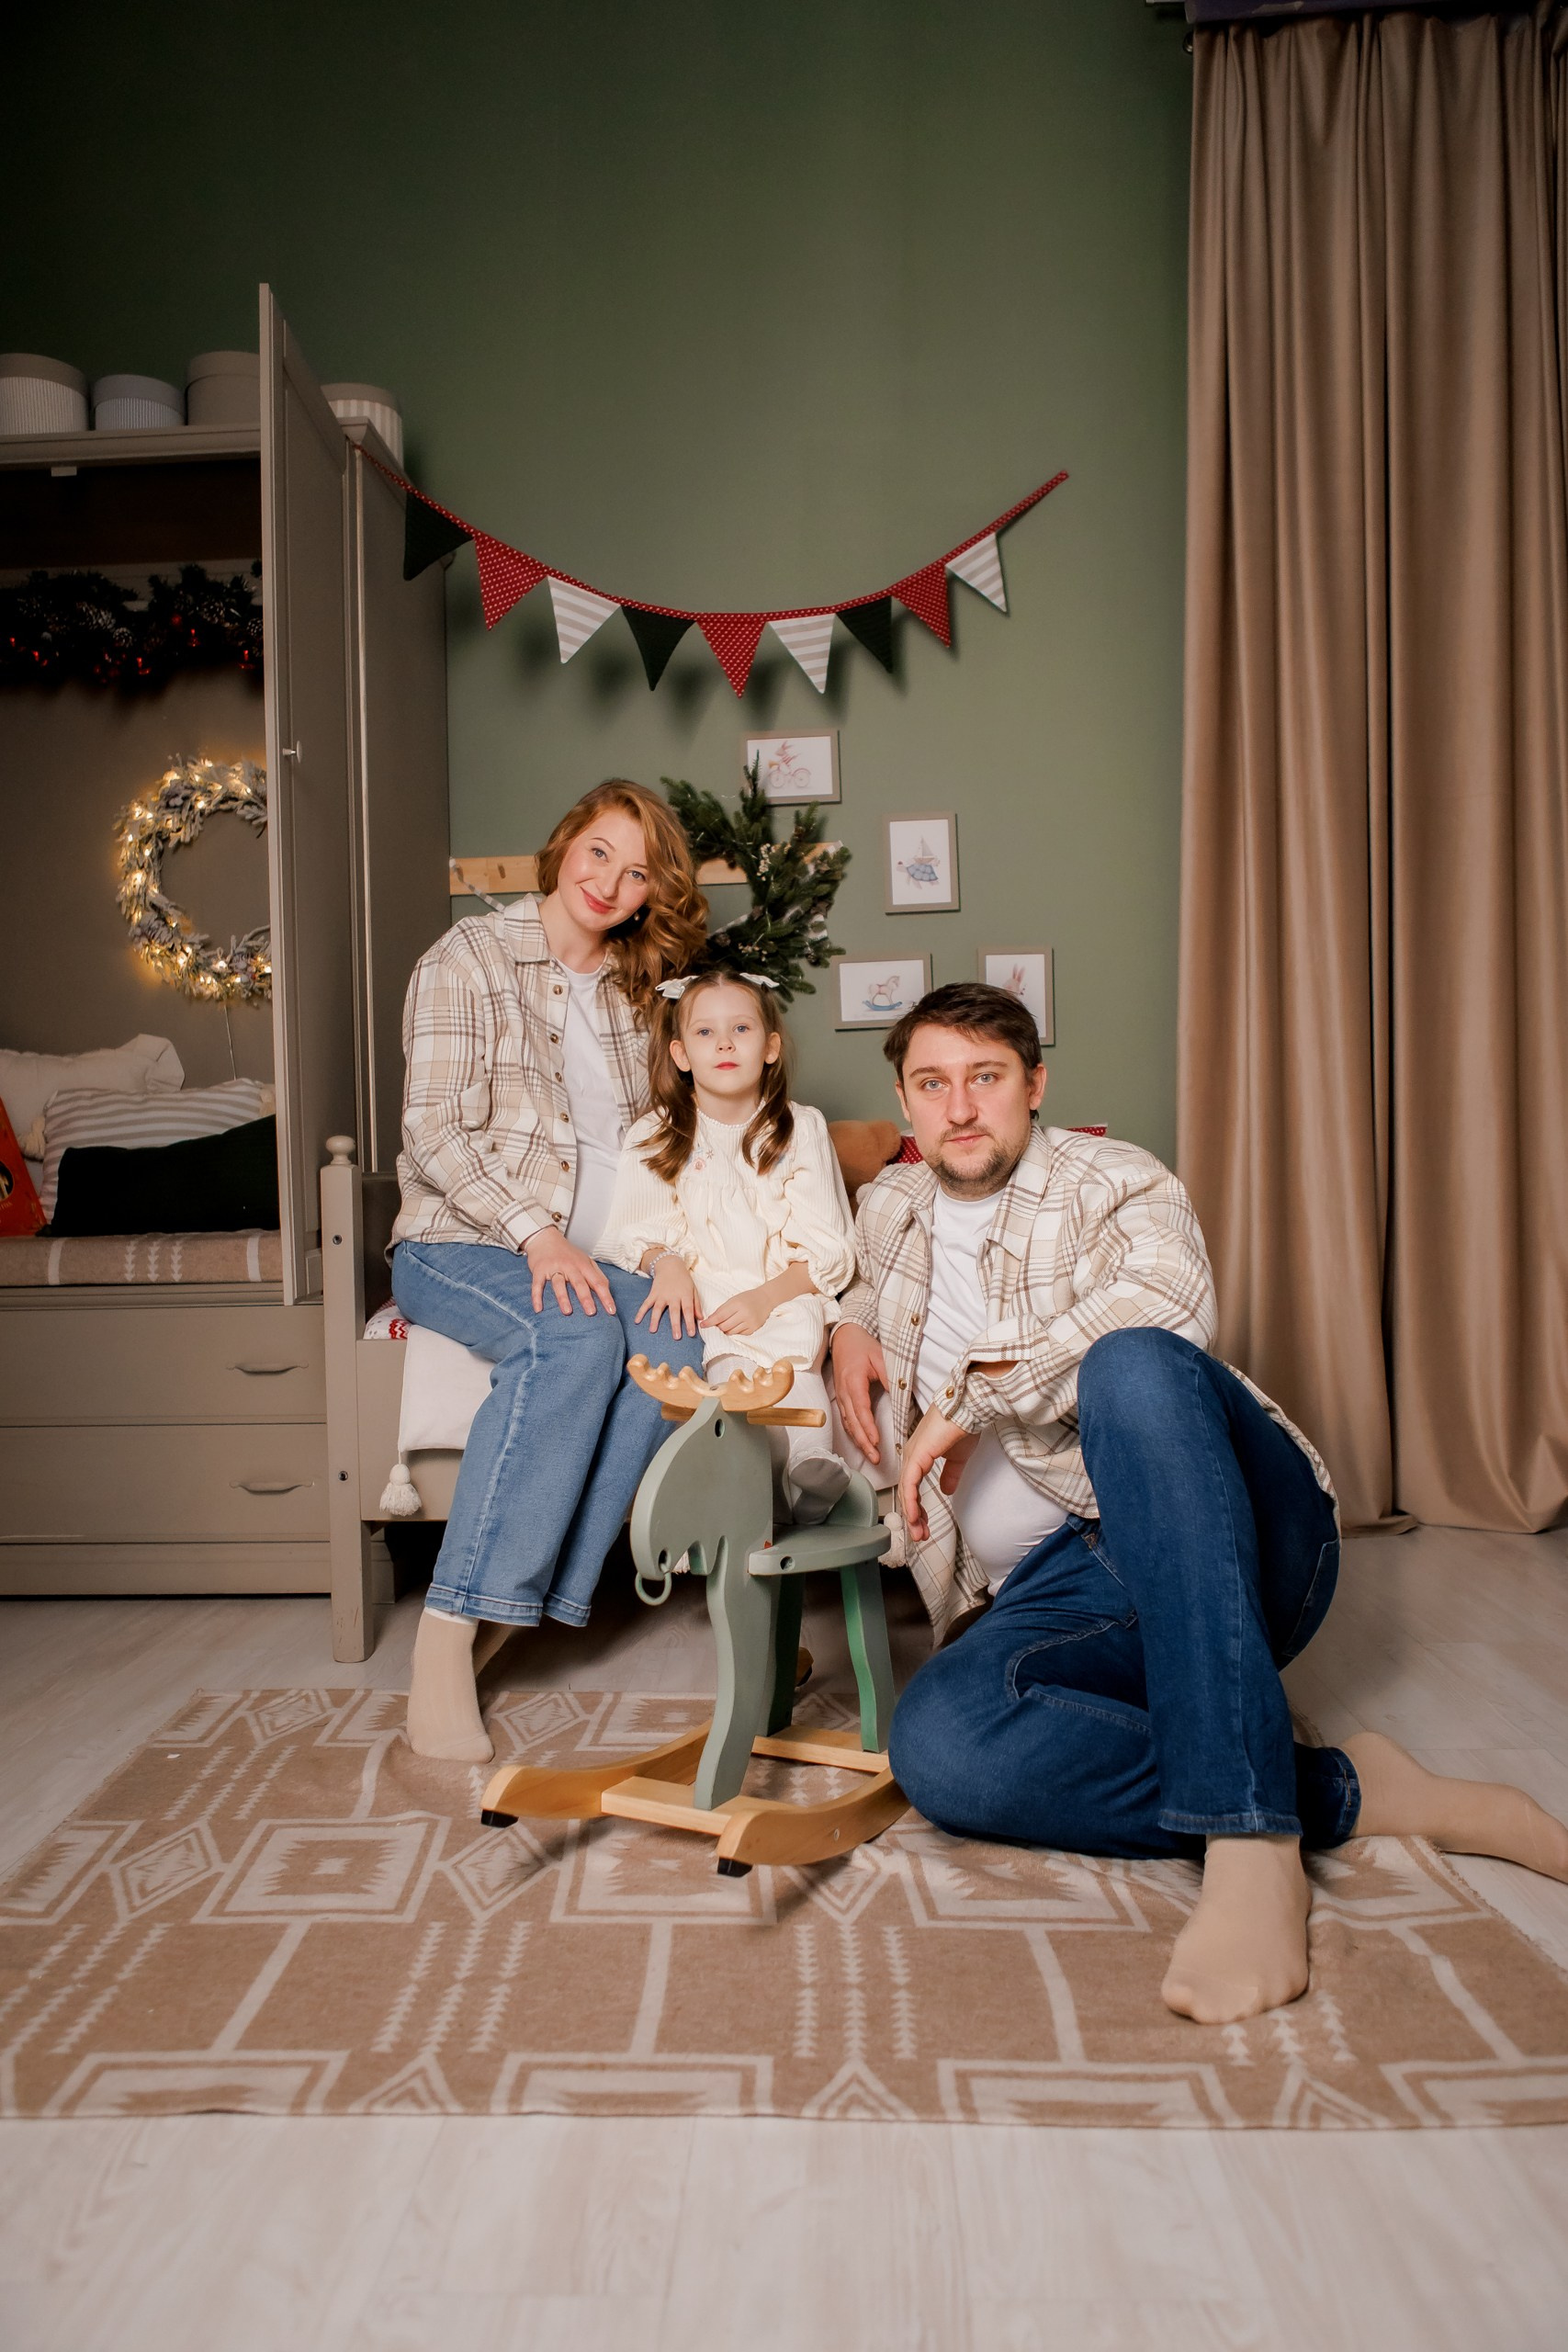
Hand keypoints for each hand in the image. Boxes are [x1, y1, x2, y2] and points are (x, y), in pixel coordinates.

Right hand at [523, 1226, 615, 1315]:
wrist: (545, 1238)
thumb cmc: (568, 1254)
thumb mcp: (585, 1260)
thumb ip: (597, 1274)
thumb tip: (608, 1290)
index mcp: (583, 1265)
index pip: (598, 1282)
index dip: (606, 1297)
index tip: (612, 1311)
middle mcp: (570, 1266)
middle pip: (579, 1283)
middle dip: (586, 1298)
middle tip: (591, 1313)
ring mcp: (554, 1268)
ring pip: (559, 1284)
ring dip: (563, 1298)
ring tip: (568, 1312)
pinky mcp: (539, 1270)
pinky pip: (537, 1284)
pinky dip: (537, 1297)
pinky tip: (538, 1309)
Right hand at [635, 1254, 700, 1337]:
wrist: (670, 1265)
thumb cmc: (684, 1280)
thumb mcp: (693, 1290)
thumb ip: (697, 1304)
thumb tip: (700, 1319)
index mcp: (685, 1295)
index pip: (688, 1310)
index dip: (690, 1322)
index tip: (691, 1333)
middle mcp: (673, 1295)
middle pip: (674, 1311)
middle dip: (675, 1325)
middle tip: (676, 1337)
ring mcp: (661, 1294)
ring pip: (658, 1308)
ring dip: (654, 1320)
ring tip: (652, 1331)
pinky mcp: (653, 1293)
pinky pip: (646, 1303)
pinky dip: (640, 1312)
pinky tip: (636, 1321)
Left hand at [703, 1283, 772, 1337]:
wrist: (765, 1299)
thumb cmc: (747, 1298)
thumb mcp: (733, 1300)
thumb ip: (721, 1310)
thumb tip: (710, 1321)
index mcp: (737, 1304)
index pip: (720, 1316)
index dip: (710, 1322)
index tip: (702, 1325)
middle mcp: (745, 1314)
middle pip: (725, 1327)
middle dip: (718, 1327)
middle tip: (717, 1324)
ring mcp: (750, 1323)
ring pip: (731, 1332)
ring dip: (726, 1330)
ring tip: (726, 1325)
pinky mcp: (754, 1329)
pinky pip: (739, 1334)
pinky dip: (735, 1331)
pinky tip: (736, 1326)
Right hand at [831, 1321, 887, 1463]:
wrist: (845, 1337)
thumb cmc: (862, 1346)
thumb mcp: (880, 1357)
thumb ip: (889, 1377)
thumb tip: (899, 1395)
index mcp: (853, 1382)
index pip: (861, 1409)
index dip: (868, 1427)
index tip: (876, 1441)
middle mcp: (844, 1392)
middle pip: (853, 1423)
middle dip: (864, 1443)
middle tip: (875, 1458)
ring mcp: (841, 1396)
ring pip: (849, 1424)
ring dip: (859, 1442)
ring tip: (871, 1456)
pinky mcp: (842, 1398)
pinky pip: (847, 1420)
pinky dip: (854, 1434)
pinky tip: (862, 1443)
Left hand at [900, 1403, 972, 1542]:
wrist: (969, 1409)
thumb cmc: (963, 1426)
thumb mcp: (957, 1458)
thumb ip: (950, 1474)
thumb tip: (946, 1490)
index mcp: (919, 1455)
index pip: (912, 1487)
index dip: (918, 1508)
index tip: (924, 1526)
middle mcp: (912, 1455)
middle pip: (907, 1492)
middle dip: (914, 1517)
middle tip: (920, 1535)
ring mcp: (913, 1455)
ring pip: (906, 1491)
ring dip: (912, 1515)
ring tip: (918, 1533)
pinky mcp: (918, 1455)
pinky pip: (910, 1484)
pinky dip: (911, 1502)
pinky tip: (914, 1517)